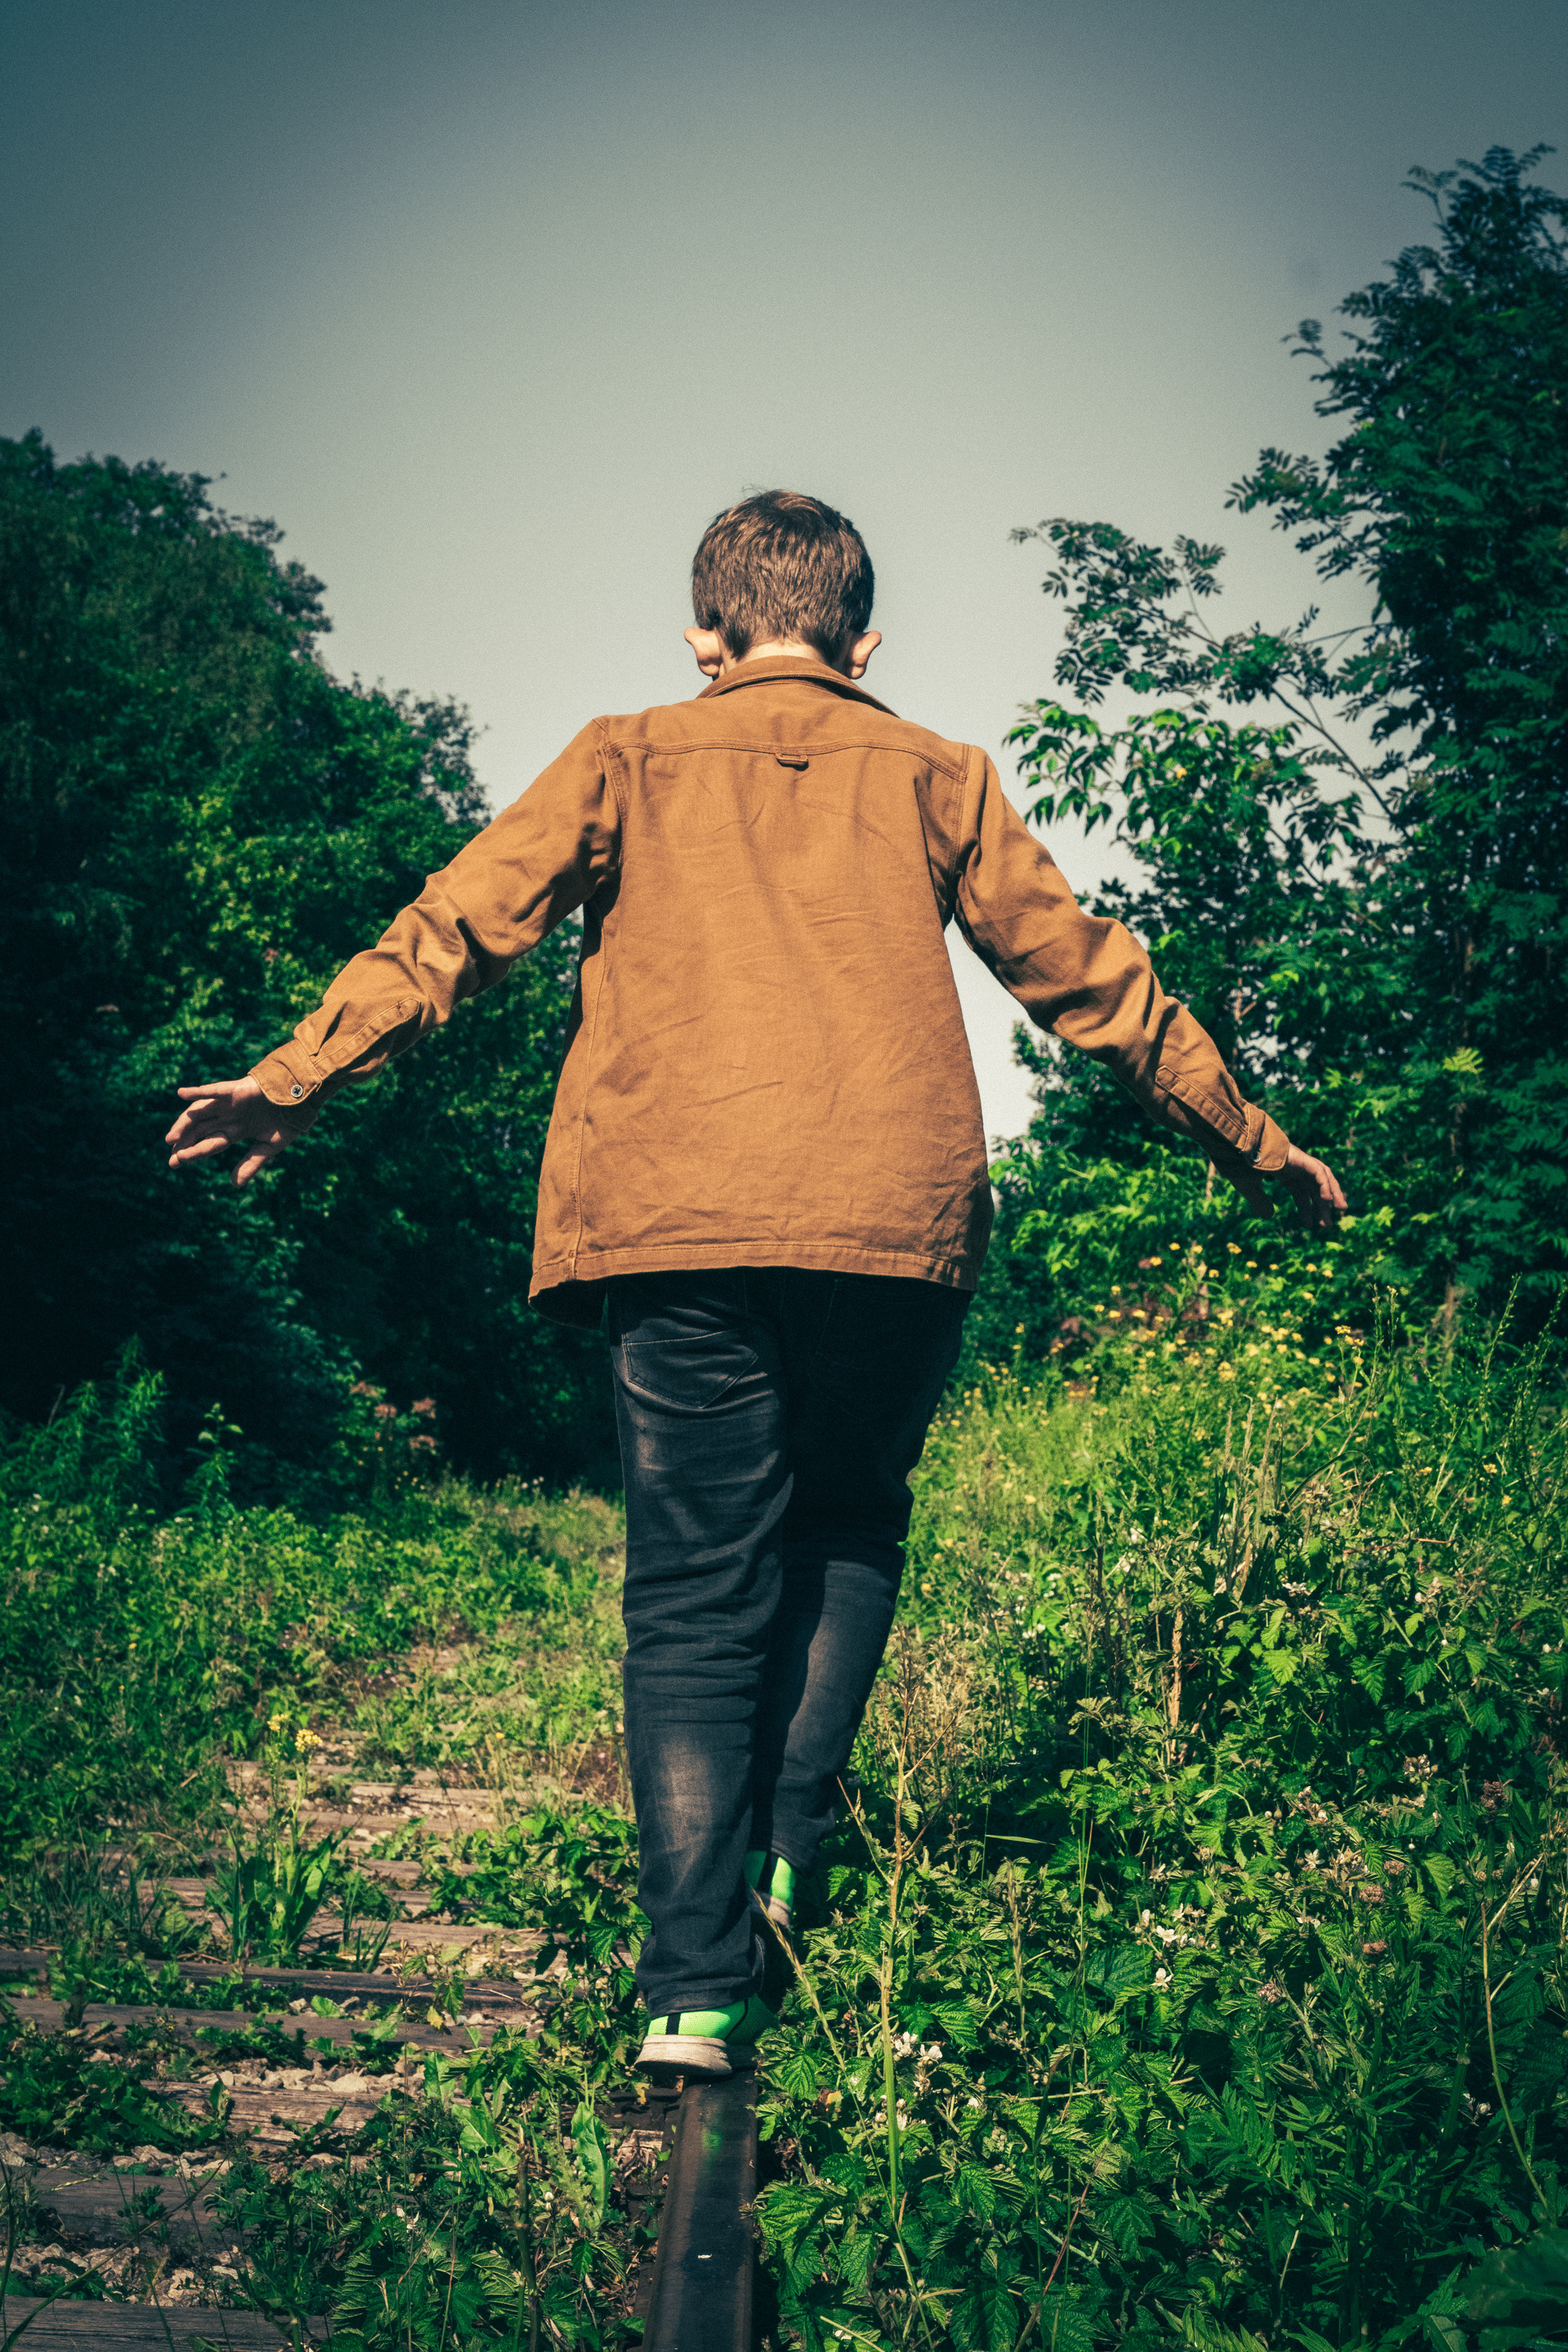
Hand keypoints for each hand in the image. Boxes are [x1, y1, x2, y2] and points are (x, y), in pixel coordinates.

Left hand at [165, 1076, 295, 1186]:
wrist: (303, 1098)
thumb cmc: (289, 1120)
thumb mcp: (269, 1146)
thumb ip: (251, 1163)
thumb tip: (234, 1185)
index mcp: (235, 1130)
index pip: (209, 1143)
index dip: (193, 1153)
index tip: (176, 1164)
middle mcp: (228, 1116)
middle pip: (199, 1130)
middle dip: (183, 1144)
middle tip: (171, 1159)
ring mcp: (230, 1102)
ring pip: (201, 1113)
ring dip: (184, 1124)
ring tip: (171, 1138)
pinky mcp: (235, 1090)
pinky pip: (214, 1090)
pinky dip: (198, 1091)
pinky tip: (182, 1093)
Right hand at [1225, 1143, 1345, 1229]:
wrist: (1235, 1145)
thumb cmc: (1238, 1162)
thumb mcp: (1249, 1187)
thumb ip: (1259, 1201)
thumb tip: (1269, 1216)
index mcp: (1282, 1172)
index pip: (1300, 1192)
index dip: (1306, 1209)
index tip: (1309, 1226)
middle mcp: (1293, 1166)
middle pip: (1313, 1187)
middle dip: (1321, 1205)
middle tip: (1327, 1225)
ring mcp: (1298, 1160)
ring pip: (1323, 1177)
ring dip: (1333, 1193)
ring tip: (1340, 1210)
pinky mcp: (1300, 1157)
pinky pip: (1318, 1172)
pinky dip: (1325, 1185)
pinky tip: (1327, 1201)